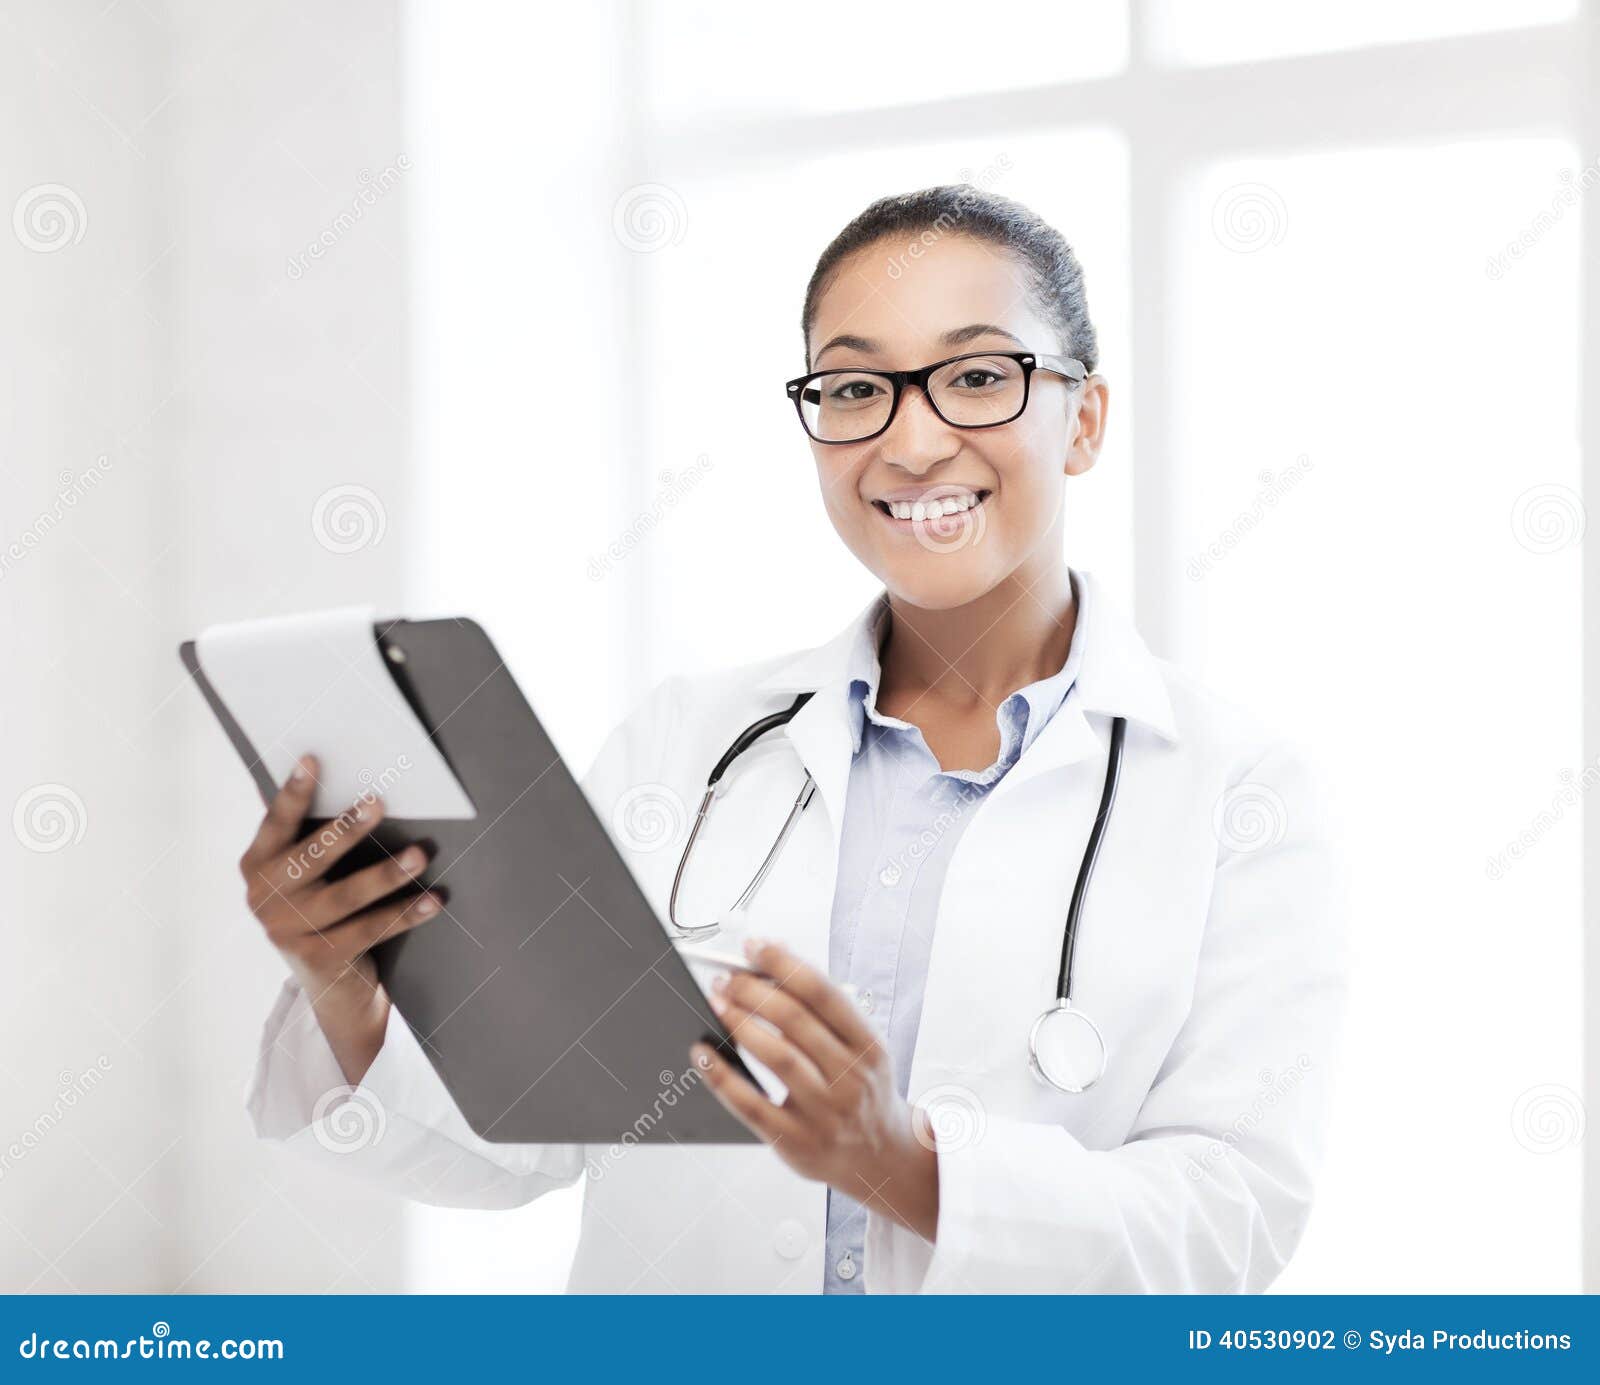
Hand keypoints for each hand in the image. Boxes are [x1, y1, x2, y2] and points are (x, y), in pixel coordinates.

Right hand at [237, 753, 441, 1081]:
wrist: (327, 983)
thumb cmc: (318, 904)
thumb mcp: (303, 872)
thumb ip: (307, 830)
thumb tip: (328, 771)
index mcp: (256, 866)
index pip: (275, 824)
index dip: (293, 793)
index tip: (312, 759)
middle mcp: (264, 899)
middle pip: (311, 858)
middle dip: (345, 830)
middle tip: (378, 803)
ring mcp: (290, 932)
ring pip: (346, 897)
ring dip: (386, 874)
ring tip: (420, 854)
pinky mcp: (321, 959)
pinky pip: (371, 930)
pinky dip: (405, 913)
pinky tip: (433, 899)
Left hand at [691, 938, 939, 1242]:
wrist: (880, 1156)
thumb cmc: (860, 1087)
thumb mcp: (860, 1045)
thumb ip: (823, 1007)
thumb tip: (772, 959)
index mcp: (869, 1045)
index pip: (822, 992)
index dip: (783, 963)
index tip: (753, 946)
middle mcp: (851, 1077)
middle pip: (795, 1021)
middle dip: (753, 991)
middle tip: (725, 977)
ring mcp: (825, 1112)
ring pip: (777, 1058)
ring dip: (740, 1023)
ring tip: (716, 1003)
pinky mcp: (796, 1142)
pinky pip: (752, 1106)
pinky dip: (722, 1077)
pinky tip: (702, 1054)